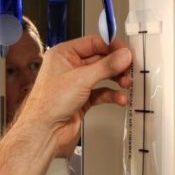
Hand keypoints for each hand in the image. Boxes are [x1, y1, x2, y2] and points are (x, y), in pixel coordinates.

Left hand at [15, 35, 131, 155]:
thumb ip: (106, 66)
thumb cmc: (49, 104)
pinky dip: (111, 95)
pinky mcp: (81, 99)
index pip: (92, 43)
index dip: (111, 46)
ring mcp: (75, 84)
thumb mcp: (81, 79)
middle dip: (116, 65)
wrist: (44, 131)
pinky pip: (101, 92)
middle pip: (99, 59)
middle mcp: (69, 67)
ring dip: (115, 79)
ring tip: (126, 83)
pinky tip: (119, 98)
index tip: (126, 51)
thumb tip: (123, 55)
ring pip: (102, 76)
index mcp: (63, 54)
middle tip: (130, 68)